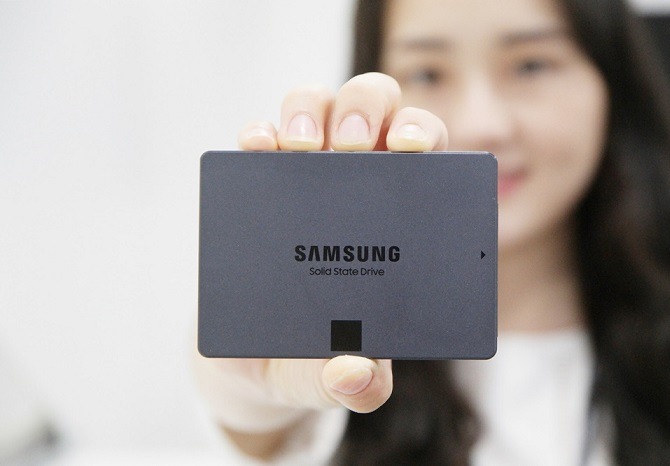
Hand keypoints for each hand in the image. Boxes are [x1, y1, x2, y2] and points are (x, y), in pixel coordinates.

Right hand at [194, 72, 448, 457]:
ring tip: (300, 147)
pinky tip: (256, 147)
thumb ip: (353, 385)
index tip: (411, 150)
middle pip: (372, 111)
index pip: (422, 154)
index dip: (422, 135)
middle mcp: (351, 185)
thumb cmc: (305, 360)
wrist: (245, 365)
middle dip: (366, 111)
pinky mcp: (254, 184)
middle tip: (350, 148)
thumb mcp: (330, 378)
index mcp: (393, 219)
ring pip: (315, 106)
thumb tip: (358, 374)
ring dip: (310, 109)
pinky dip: (258, 131)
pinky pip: (258, 136)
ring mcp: (300, 178)